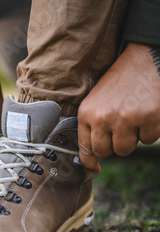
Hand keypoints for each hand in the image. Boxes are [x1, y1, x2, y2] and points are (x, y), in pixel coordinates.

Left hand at [78, 43, 159, 172]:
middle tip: (120, 129)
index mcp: (87, 113)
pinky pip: (148, 140)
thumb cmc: (121, 81)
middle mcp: (104, 118)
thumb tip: (92, 156)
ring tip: (134, 118)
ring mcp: (127, 120)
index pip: (85, 147)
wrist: (146, 59)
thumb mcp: (96, 100)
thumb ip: (92, 124)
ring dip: (132, 138)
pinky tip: (147, 113)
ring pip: (127, 149)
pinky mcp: (150, 119)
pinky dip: (150, 130)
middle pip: (106, 152)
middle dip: (113, 145)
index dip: (90, 161)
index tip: (95, 168)